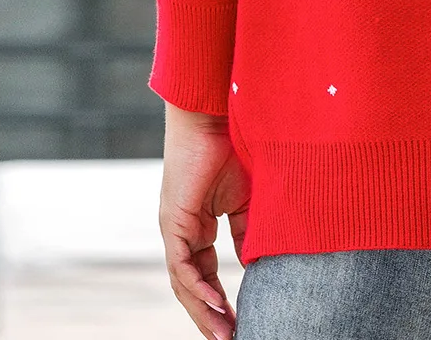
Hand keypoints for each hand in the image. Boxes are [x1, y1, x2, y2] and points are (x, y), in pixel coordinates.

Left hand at [159, 102, 249, 339]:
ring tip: (226, 334)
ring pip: (184, 283)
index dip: (220, 301)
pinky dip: (198, 289)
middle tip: (231, 338)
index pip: (204, 275)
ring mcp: (175, 228)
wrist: (220, 113)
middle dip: (210, 317)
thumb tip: (257, 263)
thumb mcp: (248, 198)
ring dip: (204, 312)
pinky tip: (216, 306)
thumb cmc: (235, 144)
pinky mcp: (173, 221)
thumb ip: (249, 231)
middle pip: (191, 287)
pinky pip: (182, 266)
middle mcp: (181, 232)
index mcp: (196, 226)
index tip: (240, 323)